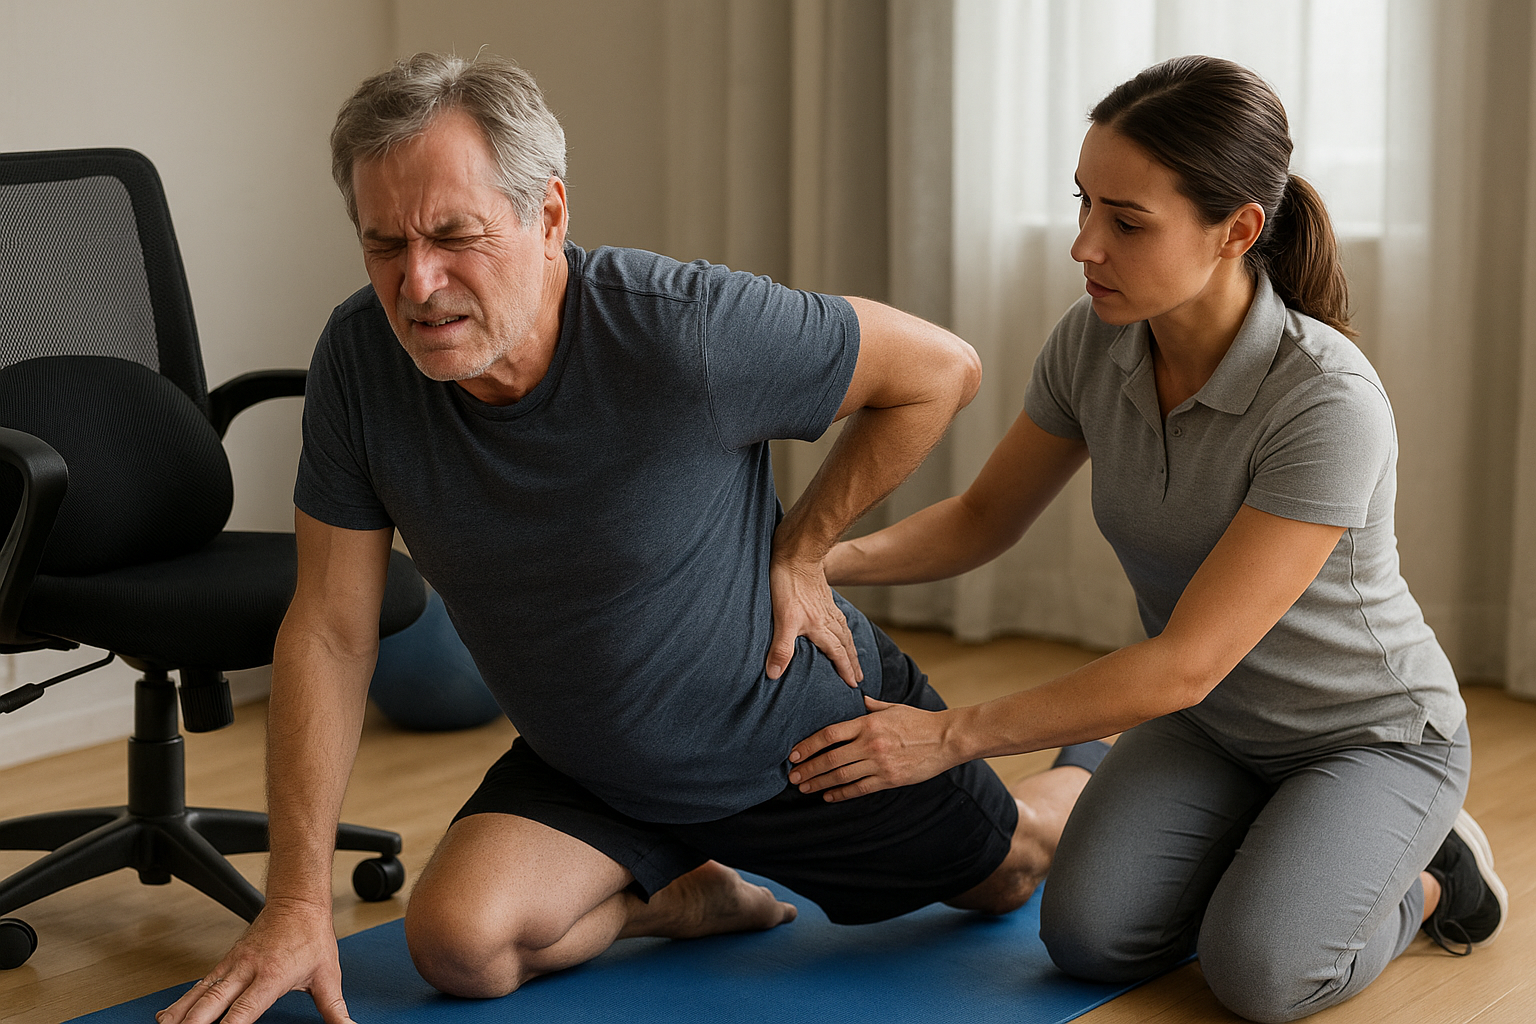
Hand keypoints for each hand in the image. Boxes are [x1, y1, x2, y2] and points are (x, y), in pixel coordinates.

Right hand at [157, 899, 350, 1023]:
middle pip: (213, 1003)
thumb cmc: (312, 936)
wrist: (298, 900)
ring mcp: (233, 964)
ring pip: (200, 993)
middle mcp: (247, 970)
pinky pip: (200, 984)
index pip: (244, 1010)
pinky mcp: (226, 961)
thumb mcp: (328, 975)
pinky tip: (169, 1015)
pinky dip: (183, 1000)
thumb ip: (335, 1009)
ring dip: (180, 1014)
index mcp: (272, 976)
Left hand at [765, 550, 862, 686]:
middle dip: (853, 662)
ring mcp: (827, 607)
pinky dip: (844, 627)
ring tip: (855, 655)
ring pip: (844, 631)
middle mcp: (828, 619)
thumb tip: (775, 675)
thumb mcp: (783, 620)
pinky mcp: (824, 597)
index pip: (837, 654)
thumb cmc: (789, 585)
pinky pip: (839, 617)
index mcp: (820, 627)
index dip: (845, 670)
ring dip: (851, 646)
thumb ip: (781, 648)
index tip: (854, 684)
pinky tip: (840, 626)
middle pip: (845, 644)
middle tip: (862, 677)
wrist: (797, 554)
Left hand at [786, 696, 955, 799]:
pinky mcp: (889, 779)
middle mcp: (870, 744)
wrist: (946, 738)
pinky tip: (828, 795)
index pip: (830, 734)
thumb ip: (870, 705)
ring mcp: (879, 764)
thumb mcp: (892, 707)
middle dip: (808, 768)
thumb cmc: (919, 721)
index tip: (794, 753)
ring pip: (841, 776)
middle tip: (792, 775)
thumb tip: (856, 697)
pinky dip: (841, 793)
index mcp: (868, 723)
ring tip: (804, 787)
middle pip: (830, 758)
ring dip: (819, 782)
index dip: (808, 745)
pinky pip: (859, 788)